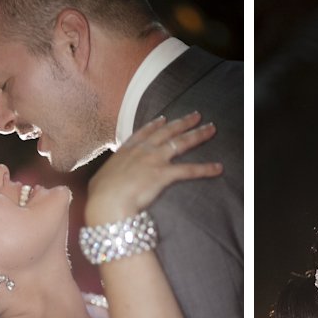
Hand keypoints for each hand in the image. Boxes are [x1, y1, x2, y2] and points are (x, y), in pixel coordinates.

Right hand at [84, 112, 220, 225]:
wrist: (107, 201)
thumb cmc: (100, 195)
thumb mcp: (100, 180)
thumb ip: (106, 178)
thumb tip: (102, 185)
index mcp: (126, 151)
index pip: (144, 133)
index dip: (156, 125)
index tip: (164, 118)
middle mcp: (143, 150)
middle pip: (167, 132)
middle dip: (183, 122)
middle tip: (196, 115)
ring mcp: (154, 160)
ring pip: (181, 143)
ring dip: (198, 135)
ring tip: (211, 129)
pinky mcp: (164, 174)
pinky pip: (189, 170)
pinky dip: (205, 168)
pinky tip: (217, 168)